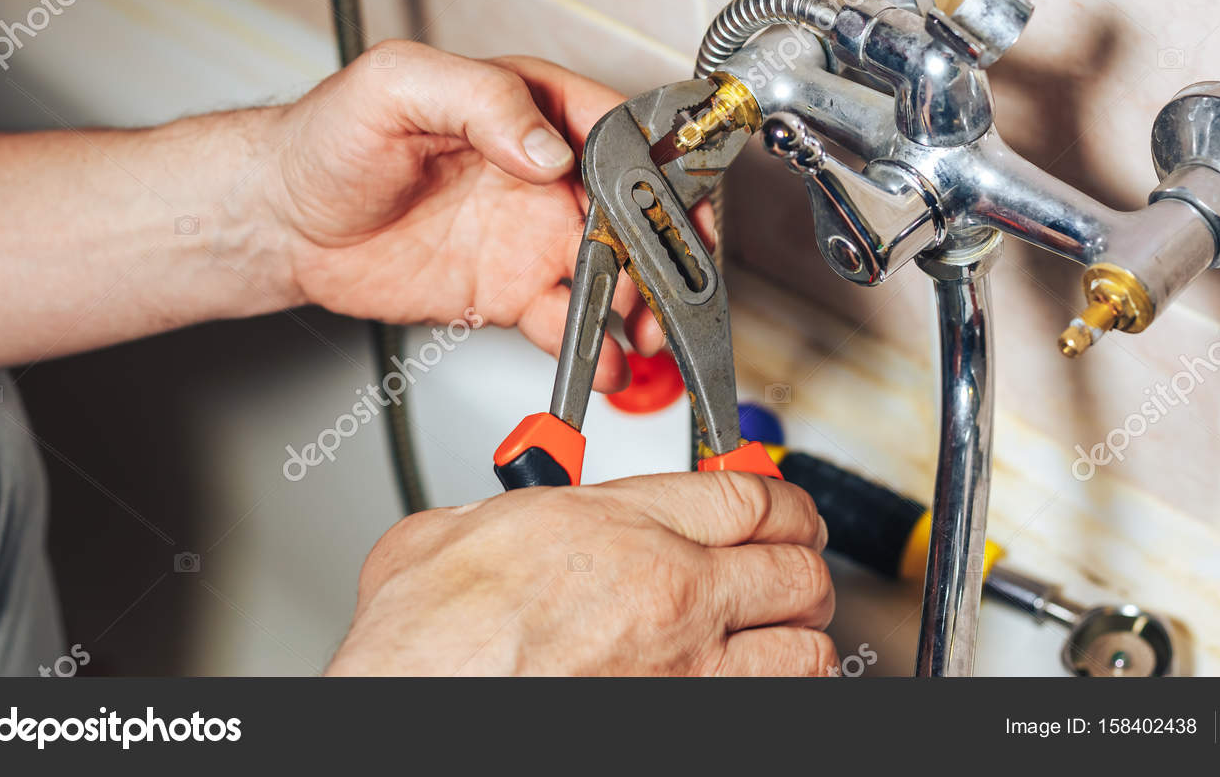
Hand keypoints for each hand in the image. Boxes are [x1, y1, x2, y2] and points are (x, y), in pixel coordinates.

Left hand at [263, 41, 663, 389]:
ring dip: (639, 303)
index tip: (668, 203)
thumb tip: (547, 147)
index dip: (657, 166)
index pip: (622, 130)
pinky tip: (600, 363)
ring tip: (637, 334)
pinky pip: (567, 319)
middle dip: (661, 249)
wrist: (284, 220)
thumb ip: (479, 101)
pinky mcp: (510, 289)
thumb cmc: (329, 137)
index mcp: (531, 108)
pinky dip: (593, 346)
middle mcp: (544, 172)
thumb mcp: (396, 86)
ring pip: (614, 270)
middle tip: (660, 284)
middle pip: (634, 209)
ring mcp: (532, 233)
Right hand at [326, 472, 836, 675]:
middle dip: (802, 565)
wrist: (416, 701)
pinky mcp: (686, 724)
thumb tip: (502, 513)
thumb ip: (503, 510)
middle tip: (792, 566)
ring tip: (788, 630)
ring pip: (803, 646)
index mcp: (620, 526)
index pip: (748, 496)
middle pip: (794, 566)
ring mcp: (687, 669)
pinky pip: (770, 705)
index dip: (781, 501)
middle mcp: (672, 592)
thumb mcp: (450, 531)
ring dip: (801, 635)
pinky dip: (775, 692)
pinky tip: (755, 684)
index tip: (782, 510)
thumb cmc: (427, 639)